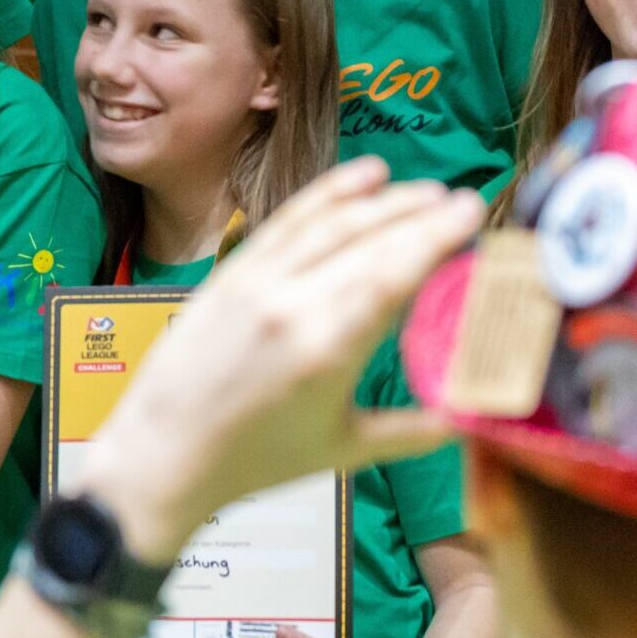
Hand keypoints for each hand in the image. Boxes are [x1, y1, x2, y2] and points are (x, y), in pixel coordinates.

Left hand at [80, 158, 480, 561]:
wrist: (165, 452)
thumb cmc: (254, 459)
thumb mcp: (344, 448)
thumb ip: (413, 431)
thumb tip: (473, 418)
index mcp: (326, 348)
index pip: (394, 274)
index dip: (435, 236)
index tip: (473, 213)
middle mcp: (289, 304)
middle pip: (366, 241)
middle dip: (418, 214)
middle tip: (464, 199)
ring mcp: (253, 283)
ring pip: (325, 225)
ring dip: (378, 200)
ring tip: (423, 188)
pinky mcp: (228, 275)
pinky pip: (284, 223)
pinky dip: (324, 196)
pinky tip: (361, 178)